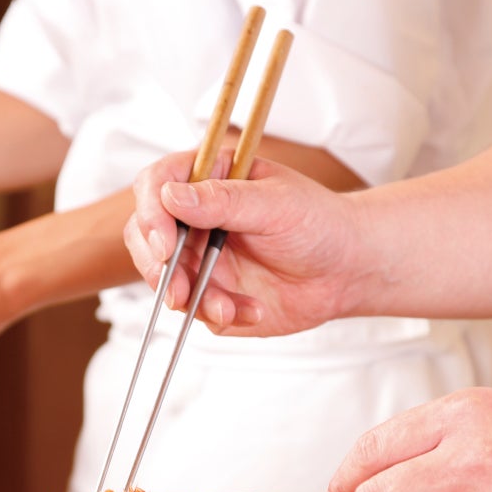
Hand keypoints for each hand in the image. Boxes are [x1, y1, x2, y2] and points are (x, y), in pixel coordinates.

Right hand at [122, 150, 370, 335]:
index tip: (166, 244)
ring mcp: (198, 255)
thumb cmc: (319, 223)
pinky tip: (251, 310)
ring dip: (189, 298)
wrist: (347, 270)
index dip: (151, 213)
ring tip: (230, 306)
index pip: (155, 185)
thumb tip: (171, 196)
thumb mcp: (277, 203)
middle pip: (143, 235)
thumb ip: (224, 200)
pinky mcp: (208, 291)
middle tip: (179, 291)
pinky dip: (217, 314)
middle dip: (157, 267)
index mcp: (208, 178)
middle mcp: (194, 216)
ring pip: (162, 277)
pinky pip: (192, 308)